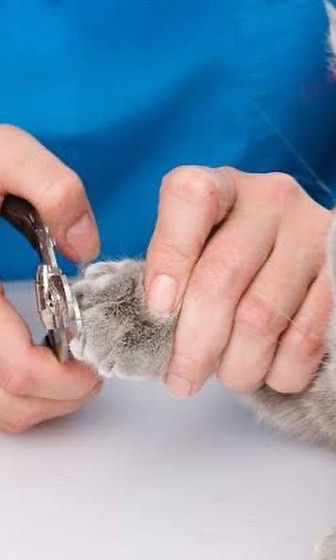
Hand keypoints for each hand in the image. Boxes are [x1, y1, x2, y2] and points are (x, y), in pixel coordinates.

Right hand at [0, 125, 101, 432]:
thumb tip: (84, 249)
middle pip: (9, 405)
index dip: (68, 380)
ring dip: (41, 400)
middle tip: (93, 368)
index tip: (100, 363)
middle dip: (63, 396)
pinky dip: (20, 392)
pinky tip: (40, 358)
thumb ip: (51, 187)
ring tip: (71, 364)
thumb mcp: (1, 153)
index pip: (16, 371)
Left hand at [144, 166, 331, 396]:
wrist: (313, 263)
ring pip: (262, 317)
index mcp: (226, 186)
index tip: (157, 311)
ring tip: (230, 377)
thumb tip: (150, 337)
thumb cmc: (242, 266)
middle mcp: (274, 199)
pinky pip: (306, 340)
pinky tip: (269, 373)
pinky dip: (280, 371)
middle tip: (183, 380)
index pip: (190, 196)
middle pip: (222, 276)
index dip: (168, 257)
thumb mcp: (202, 254)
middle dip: (195, 343)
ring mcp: (316, 234)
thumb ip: (174, 281)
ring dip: (238, 365)